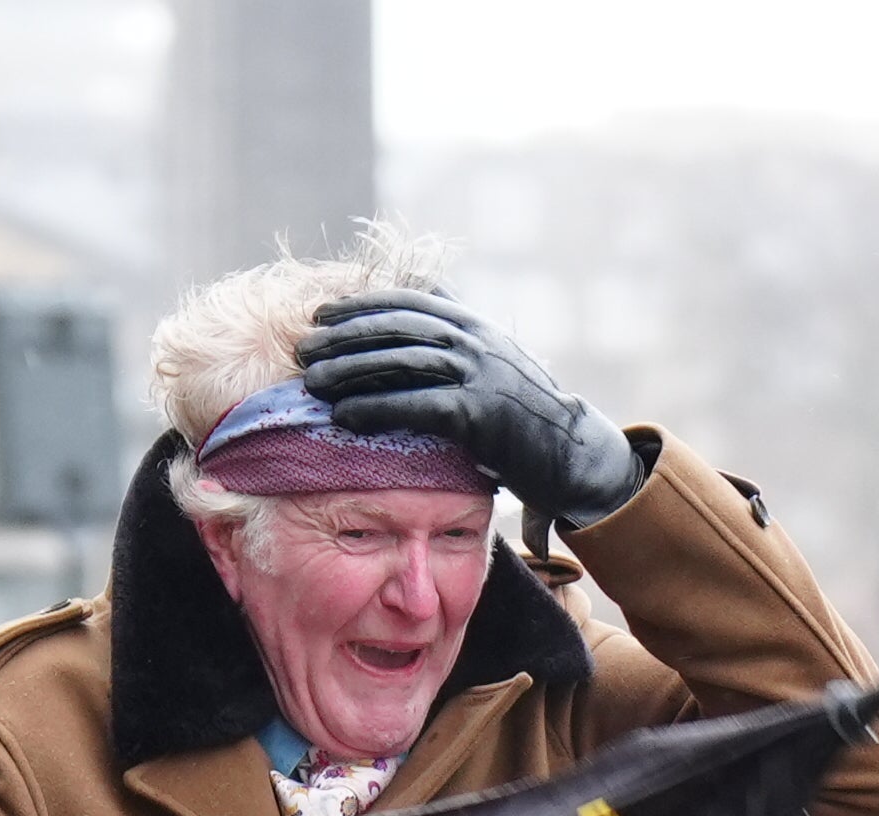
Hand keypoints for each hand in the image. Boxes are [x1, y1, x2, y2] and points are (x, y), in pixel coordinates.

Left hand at [297, 291, 648, 528]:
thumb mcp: (493, 363)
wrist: (573, 451)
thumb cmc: (526, 414)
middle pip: (394, 328)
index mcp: (474, 324)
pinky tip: (344, 417)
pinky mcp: (477, 413)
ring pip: (398, 363)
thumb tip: (427, 308)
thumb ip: (460, 339)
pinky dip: (375, 409)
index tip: (323, 315)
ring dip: (349, 372)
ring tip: (314, 384)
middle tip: (305, 350)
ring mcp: (477, 374)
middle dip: (344, 337)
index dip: (361, 306)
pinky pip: (414, 406)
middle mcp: (474, 341)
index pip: (407, 302)